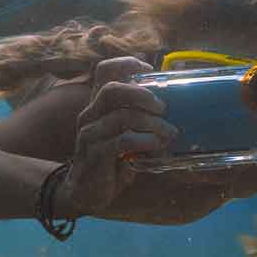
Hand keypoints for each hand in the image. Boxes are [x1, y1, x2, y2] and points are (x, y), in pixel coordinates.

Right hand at [61, 58, 175, 216]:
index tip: (150, 71)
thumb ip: (138, 121)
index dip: (128, 63)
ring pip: (121, 116)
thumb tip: (171, 110)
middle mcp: (90, 115)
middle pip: (112, 89)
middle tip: (163, 108)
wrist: (86, 193)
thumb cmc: (110, 161)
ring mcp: (90, 134)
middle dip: (142, 94)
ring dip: (151, 123)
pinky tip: (156, 146)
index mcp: (97, 106)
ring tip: (168, 132)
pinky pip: (122, 141)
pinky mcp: (95, 153)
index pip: (105, 71)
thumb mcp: (123, 136)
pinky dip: (145, 141)